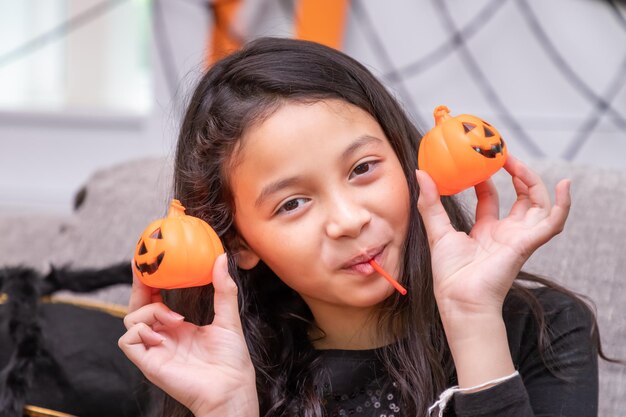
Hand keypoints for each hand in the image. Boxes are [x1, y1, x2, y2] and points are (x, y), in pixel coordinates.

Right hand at [118, 254, 258, 416]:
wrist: (231, 387)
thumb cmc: (231, 360)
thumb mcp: (228, 318)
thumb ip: (223, 289)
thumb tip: (220, 259)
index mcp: (178, 327)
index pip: (155, 299)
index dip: (150, 281)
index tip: (152, 259)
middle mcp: (163, 336)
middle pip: (137, 306)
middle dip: (139, 286)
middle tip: (144, 266)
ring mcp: (154, 349)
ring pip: (130, 318)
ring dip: (151, 311)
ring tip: (176, 319)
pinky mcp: (148, 363)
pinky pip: (127, 339)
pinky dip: (141, 331)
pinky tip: (163, 336)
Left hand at [416, 155, 570, 316]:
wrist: (460, 298)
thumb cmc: (450, 274)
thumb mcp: (437, 231)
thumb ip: (430, 203)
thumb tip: (421, 173)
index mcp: (485, 231)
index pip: (491, 199)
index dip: (488, 179)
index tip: (481, 161)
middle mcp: (505, 233)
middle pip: (520, 198)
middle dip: (516, 175)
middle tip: (502, 154)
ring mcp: (519, 237)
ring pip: (538, 205)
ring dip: (533, 182)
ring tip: (517, 164)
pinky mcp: (528, 243)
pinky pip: (554, 222)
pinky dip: (563, 205)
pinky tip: (564, 186)